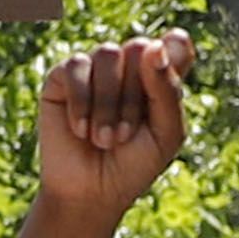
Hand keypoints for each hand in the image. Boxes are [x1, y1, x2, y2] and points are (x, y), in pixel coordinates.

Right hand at [32, 33, 192, 232]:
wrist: (90, 194)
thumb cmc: (133, 165)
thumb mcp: (165, 134)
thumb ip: (167, 90)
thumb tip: (154, 46)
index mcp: (160, 75)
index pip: (176, 43)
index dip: (171, 54)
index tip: (160, 94)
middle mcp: (129, 65)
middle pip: (140, 48)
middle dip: (134, 97)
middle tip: (125, 135)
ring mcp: (95, 68)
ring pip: (108, 54)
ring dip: (108, 103)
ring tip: (103, 140)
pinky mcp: (62, 77)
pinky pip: (76, 66)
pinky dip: (81, 103)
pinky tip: (81, 131)